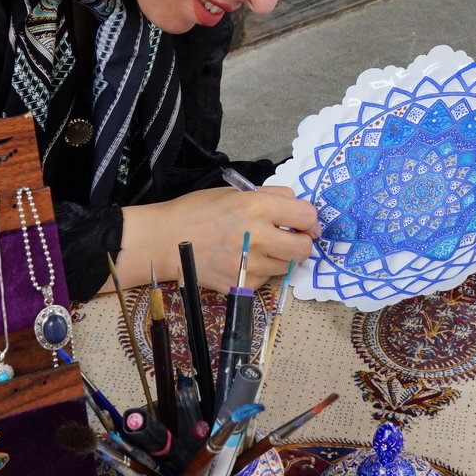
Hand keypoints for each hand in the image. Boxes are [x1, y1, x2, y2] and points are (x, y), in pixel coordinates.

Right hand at [106, 186, 319, 291]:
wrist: (166, 240)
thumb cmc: (198, 211)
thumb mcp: (234, 192)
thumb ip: (270, 196)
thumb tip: (298, 205)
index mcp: (257, 207)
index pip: (306, 216)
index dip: (309, 220)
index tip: (304, 223)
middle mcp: (257, 236)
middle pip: (304, 248)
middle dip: (302, 243)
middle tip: (290, 239)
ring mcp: (249, 264)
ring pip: (287, 266)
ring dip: (281, 257)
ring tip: (261, 248)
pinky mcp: (241, 284)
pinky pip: (266, 279)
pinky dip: (261, 271)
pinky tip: (244, 260)